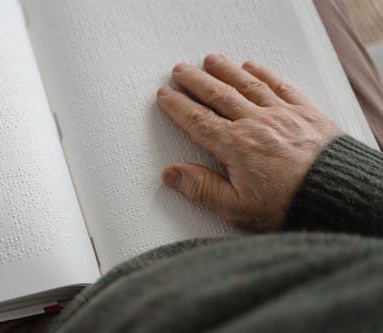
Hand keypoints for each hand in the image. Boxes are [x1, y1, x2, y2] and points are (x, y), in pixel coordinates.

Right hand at [157, 54, 341, 230]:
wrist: (339, 196)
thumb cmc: (289, 205)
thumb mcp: (237, 207)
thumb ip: (202, 188)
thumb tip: (170, 174)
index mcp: (235, 146)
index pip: (198, 120)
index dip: (178, 106)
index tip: (165, 95)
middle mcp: (255, 123)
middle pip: (218, 95)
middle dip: (196, 81)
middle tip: (180, 70)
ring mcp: (281, 114)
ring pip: (246, 85)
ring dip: (225, 70)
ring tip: (211, 60)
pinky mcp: (305, 113)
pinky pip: (279, 86)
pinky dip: (263, 74)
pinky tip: (253, 67)